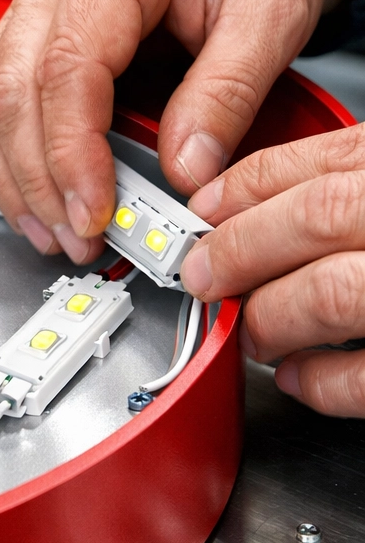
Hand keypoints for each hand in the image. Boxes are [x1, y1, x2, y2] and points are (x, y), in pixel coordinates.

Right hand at [0, 0, 364, 262]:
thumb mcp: (272, 11)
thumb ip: (228, 92)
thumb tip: (185, 171)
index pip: (66, 69)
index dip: (71, 153)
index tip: (93, 211)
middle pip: (11, 92)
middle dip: (36, 180)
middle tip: (74, 237)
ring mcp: (30, 3)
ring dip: (8, 176)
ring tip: (48, 230)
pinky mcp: (25, 32)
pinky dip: (3, 156)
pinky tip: (29, 196)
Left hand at [181, 124, 364, 415]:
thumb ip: (343, 187)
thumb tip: (245, 209)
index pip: (319, 160)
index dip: (242, 191)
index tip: (200, 214)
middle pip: (315, 216)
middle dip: (237, 250)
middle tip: (199, 276)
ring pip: (332, 291)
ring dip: (270, 316)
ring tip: (248, 331)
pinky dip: (320, 381)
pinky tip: (294, 376)